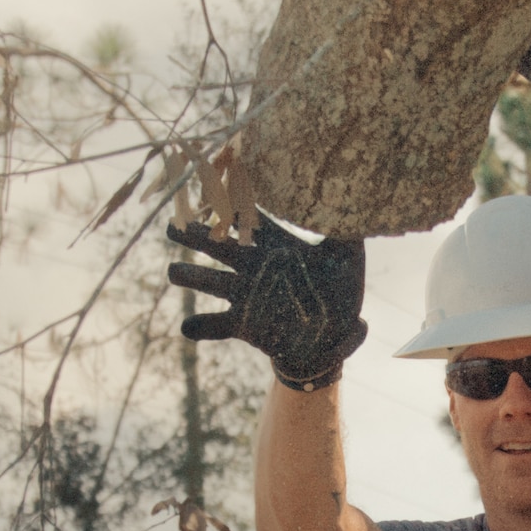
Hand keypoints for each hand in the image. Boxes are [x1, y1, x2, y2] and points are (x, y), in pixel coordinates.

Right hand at [167, 215, 368, 388]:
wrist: (328, 336)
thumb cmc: (338, 293)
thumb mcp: (348, 257)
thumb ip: (349, 231)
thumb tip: (357, 203)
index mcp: (275, 246)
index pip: (249, 221)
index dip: (232, 208)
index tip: (214, 193)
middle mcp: (253, 267)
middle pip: (219, 246)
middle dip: (196, 236)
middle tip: (173, 225)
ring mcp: (245, 295)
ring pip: (211, 281)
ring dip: (191, 277)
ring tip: (172, 272)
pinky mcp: (243, 324)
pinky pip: (216, 324)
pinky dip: (202, 326)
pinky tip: (187, 328)